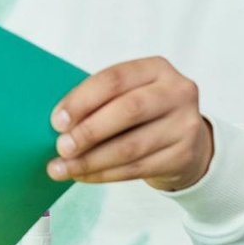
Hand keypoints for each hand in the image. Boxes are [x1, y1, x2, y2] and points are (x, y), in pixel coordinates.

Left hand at [47, 56, 213, 190]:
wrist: (186, 142)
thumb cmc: (141, 115)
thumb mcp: (126, 95)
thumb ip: (98, 101)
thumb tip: (57, 123)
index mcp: (156, 68)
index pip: (114, 79)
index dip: (82, 100)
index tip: (56, 121)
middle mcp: (177, 92)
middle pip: (127, 111)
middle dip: (88, 132)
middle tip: (61, 147)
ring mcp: (185, 125)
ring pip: (131, 147)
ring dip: (90, 160)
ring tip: (62, 168)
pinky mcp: (185, 155)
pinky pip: (137, 168)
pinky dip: (104, 174)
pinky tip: (83, 176)